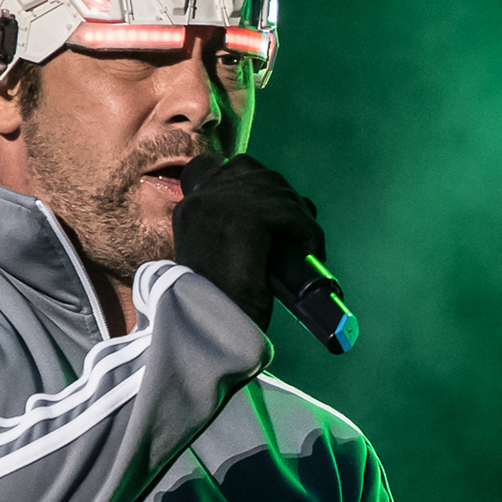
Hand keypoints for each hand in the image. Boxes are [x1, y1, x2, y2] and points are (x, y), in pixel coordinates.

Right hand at [171, 154, 324, 331]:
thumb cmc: (215, 305)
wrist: (206, 333)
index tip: (272, 211)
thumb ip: (229, 231)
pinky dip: (308, 232)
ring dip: (298, 216)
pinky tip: (311, 253)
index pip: (225, 169)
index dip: (255, 183)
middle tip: (299, 231)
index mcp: (190, 207)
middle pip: (255, 172)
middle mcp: (201, 198)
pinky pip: (291, 214)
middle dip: (283, 198)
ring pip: (277, 191)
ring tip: (306, 246)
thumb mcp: (214, 257)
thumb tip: (275, 218)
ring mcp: (221, 204)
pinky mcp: (246, 219)